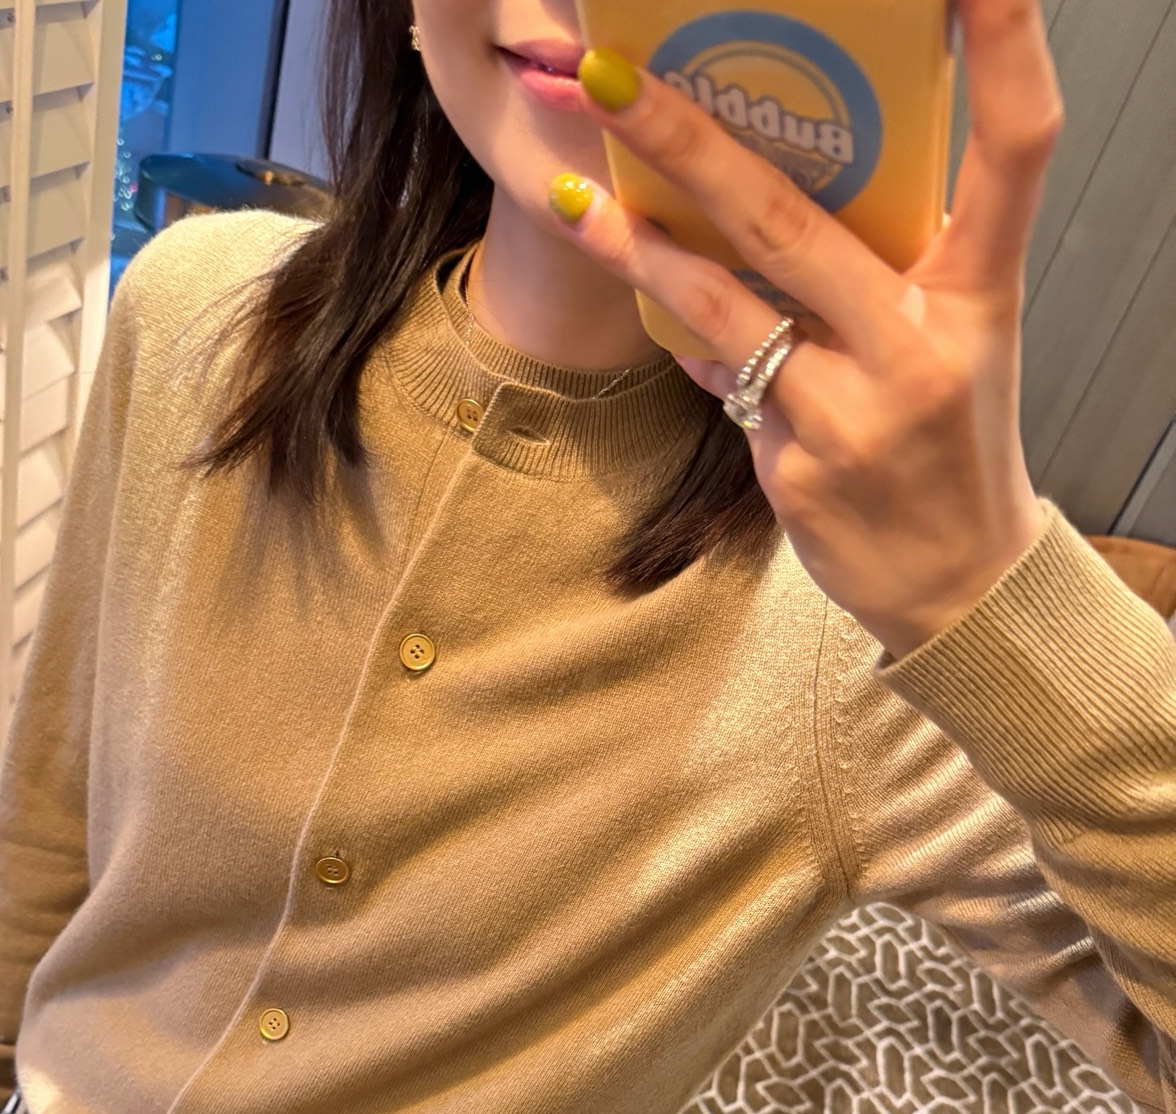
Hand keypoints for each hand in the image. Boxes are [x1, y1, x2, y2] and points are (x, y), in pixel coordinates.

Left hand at [551, 0, 1060, 659]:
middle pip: (792, 218)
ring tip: (570, 197)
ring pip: (724, 306)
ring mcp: (857, 412)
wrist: (956, 585)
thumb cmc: (950, 440)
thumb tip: (771, 183)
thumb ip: (890, 265)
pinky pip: (725, 381)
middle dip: (687, 140)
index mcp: (985, 290)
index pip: (1019, 147)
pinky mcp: (799, 468)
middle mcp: (925, 343)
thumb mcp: (955, 336)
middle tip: (607, 72)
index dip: (1009, 49)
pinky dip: (700, 346)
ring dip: (638, 248)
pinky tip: (680, 320)